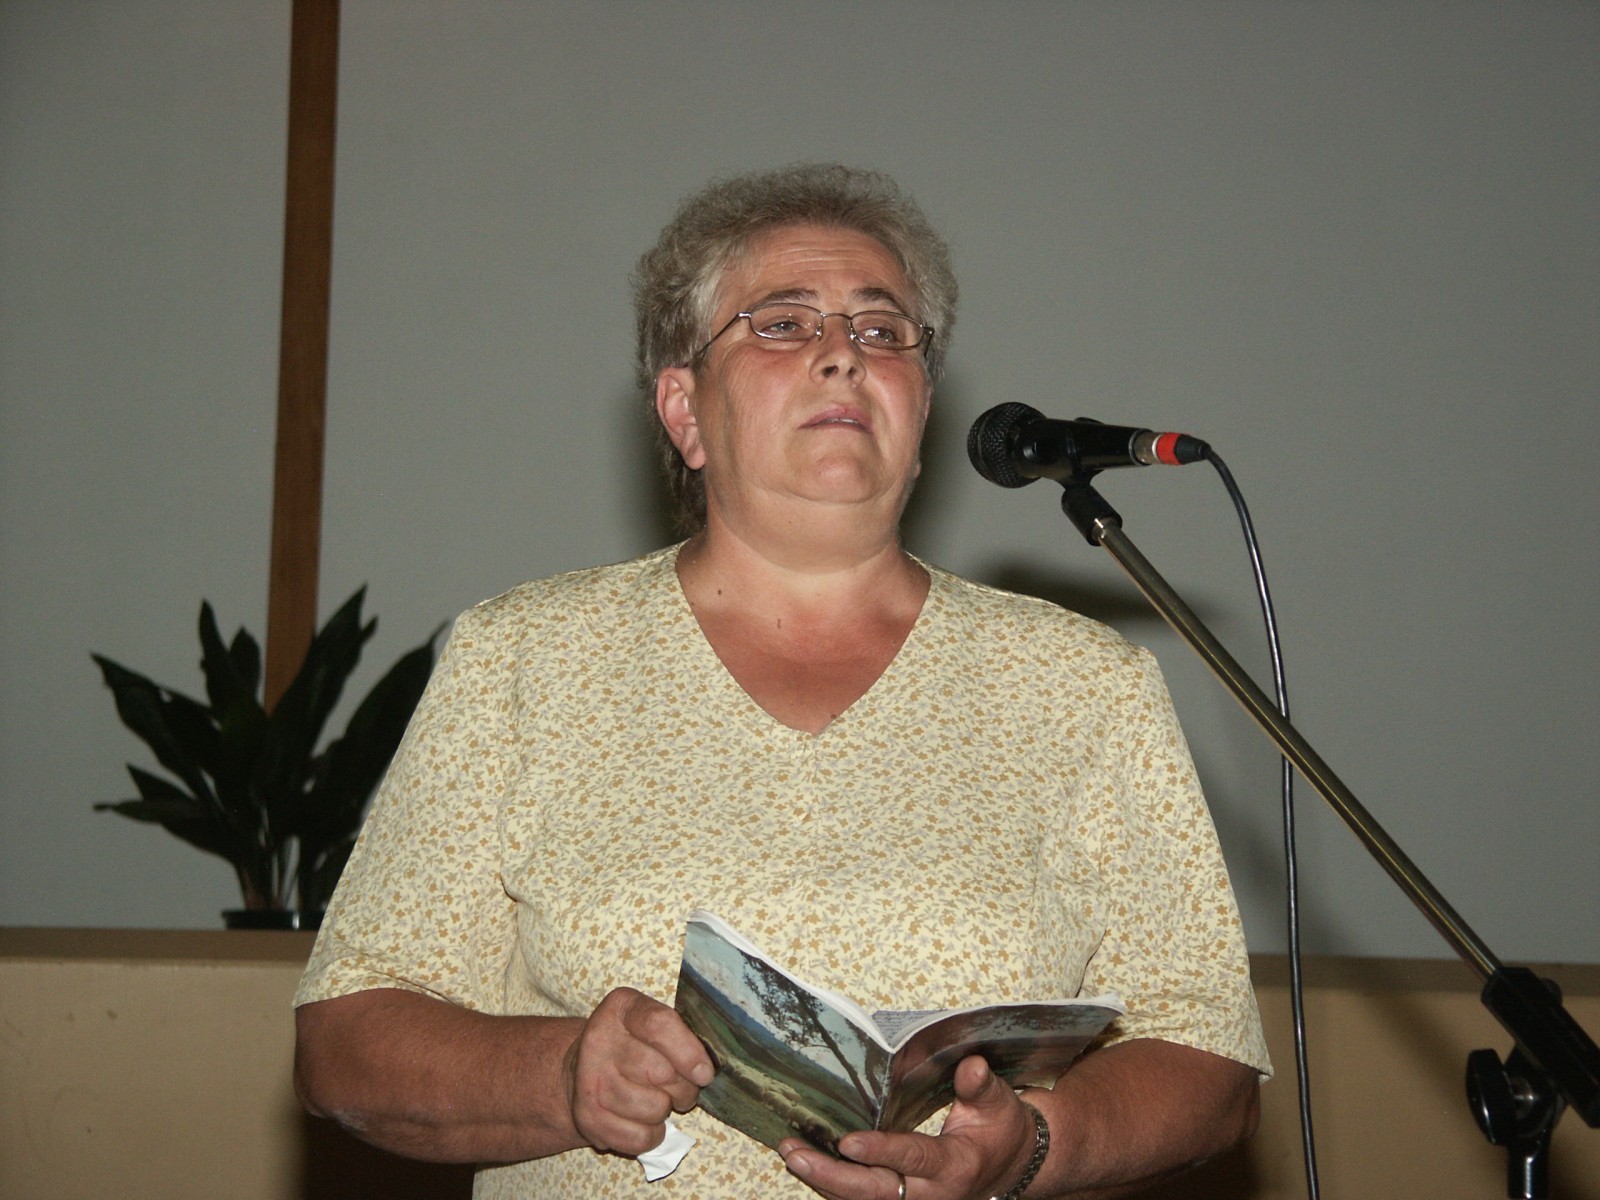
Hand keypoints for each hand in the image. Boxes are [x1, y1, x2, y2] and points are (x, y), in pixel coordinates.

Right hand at [564, 986, 714, 1155]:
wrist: (581, 1068)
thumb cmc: (632, 1044)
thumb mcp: (651, 1022)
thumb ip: (679, 1035)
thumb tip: (705, 1071)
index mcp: (621, 1008)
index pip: (659, 1025)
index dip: (689, 1052)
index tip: (704, 1073)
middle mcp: (599, 1040)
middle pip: (661, 1072)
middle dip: (684, 1087)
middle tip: (682, 1088)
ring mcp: (590, 1080)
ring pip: (654, 1108)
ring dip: (666, 1110)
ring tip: (658, 1100)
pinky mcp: (588, 1117)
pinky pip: (640, 1137)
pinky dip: (653, 1134)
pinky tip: (644, 1120)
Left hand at [779, 1056, 1037, 1199]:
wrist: (1012, 1168)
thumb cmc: (1001, 1131)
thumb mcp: (999, 1104)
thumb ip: (981, 1087)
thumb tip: (973, 1065)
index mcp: (955, 1167)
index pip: (913, 1160)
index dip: (880, 1151)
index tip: (847, 1140)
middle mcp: (932, 1195)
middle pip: (874, 1192)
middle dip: (832, 1175)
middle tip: (794, 1153)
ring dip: (823, 1180)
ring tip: (789, 1154)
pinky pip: (863, 1199)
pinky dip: (832, 1184)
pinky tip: (806, 1163)